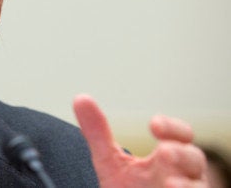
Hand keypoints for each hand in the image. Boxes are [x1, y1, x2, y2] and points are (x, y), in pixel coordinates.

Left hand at [74, 94, 207, 187]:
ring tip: (171, 183)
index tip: (154, 124)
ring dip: (185, 183)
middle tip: (164, 152)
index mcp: (168, 157)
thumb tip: (80, 99)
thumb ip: (97, 133)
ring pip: (197, 186)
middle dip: (180, 154)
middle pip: (194, 159)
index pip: (179, 135)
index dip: (171, 127)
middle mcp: (182, 174)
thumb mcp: (109, 161)